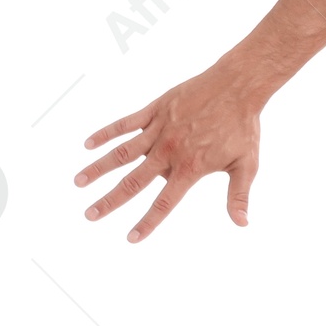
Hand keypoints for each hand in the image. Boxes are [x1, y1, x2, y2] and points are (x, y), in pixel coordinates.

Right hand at [76, 66, 261, 241]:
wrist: (236, 87)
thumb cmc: (243, 127)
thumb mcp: (247, 165)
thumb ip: (239, 196)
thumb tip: (242, 224)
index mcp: (190, 168)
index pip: (164, 202)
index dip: (147, 222)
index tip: (130, 238)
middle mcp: (168, 151)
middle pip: (133, 182)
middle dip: (110, 201)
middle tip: (89, 215)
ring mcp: (159, 129)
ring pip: (121, 153)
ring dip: (98, 168)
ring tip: (78, 182)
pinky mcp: (154, 110)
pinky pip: (125, 123)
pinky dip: (106, 133)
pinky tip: (88, 144)